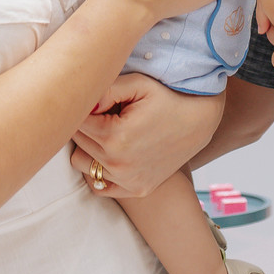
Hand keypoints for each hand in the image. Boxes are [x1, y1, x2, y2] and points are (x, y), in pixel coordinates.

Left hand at [70, 73, 224, 196]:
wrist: (199, 121)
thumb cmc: (167, 97)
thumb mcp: (138, 84)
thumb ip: (104, 89)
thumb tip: (80, 101)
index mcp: (114, 137)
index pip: (74, 122)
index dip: (82, 107)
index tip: (98, 100)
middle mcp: (118, 164)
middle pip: (76, 142)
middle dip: (85, 125)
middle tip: (107, 113)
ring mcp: (127, 180)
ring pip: (82, 164)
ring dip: (88, 148)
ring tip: (108, 132)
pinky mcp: (136, 189)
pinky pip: (99, 185)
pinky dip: (99, 170)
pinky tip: (112, 153)